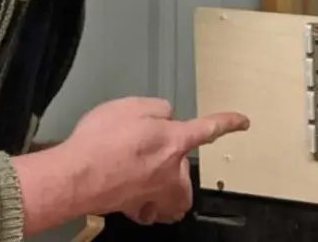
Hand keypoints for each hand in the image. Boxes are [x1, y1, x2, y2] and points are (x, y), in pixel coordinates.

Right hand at [60, 97, 248, 223]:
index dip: (227, 123)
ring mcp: (150, 194)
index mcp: (173, 141)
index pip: (208, 129)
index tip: (242, 122)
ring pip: (172, 200)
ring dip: (169, 193)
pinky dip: (144, 205)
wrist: (75, 176)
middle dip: (180, 169)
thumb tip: (166, 115)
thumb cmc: (100, 142)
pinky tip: (131, 194)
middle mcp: (167, 172)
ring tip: (154, 182)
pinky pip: (147, 209)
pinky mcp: (132, 207)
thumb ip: (157, 109)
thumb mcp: (132, 107)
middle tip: (163, 156)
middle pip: (187, 177)